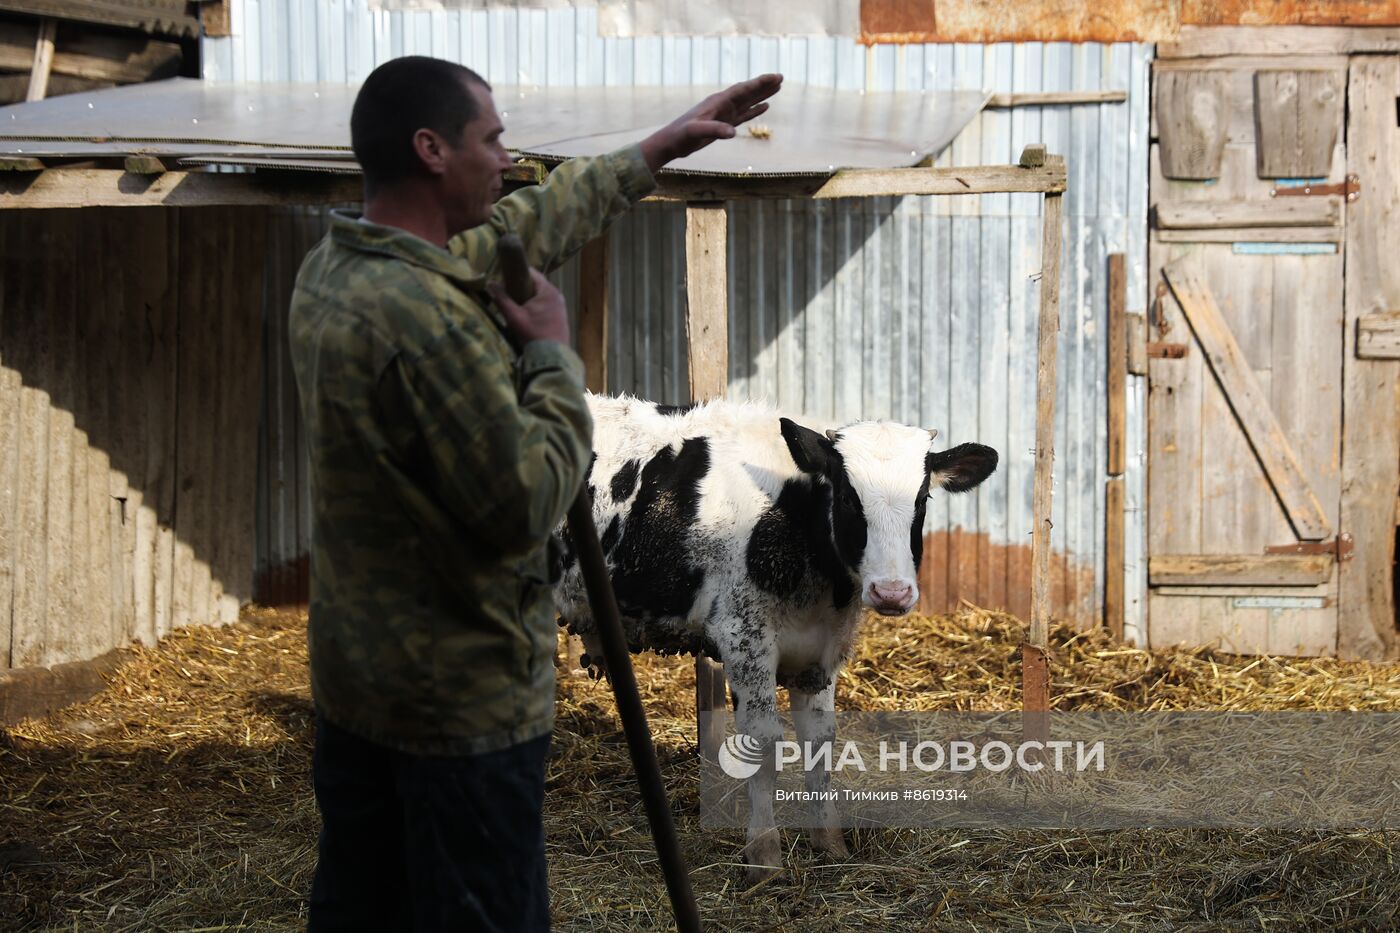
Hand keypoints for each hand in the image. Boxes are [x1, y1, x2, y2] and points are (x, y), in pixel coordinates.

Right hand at [488, 269, 569, 345]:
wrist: (552, 357)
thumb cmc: (533, 334)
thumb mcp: (514, 316)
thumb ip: (501, 299)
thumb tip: (489, 284)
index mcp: (548, 290)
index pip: (530, 273)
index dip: (516, 274)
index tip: (504, 280)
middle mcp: (557, 295)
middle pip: (535, 285)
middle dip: (521, 289)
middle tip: (508, 297)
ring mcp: (561, 306)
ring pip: (540, 296)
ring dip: (528, 300)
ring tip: (516, 308)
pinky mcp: (561, 316)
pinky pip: (546, 306)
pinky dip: (536, 308)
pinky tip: (528, 317)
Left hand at [639, 73, 782, 172]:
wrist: (672, 142)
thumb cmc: (681, 135)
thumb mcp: (696, 132)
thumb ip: (714, 130)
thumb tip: (733, 133)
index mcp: (718, 102)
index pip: (742, 89)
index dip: (759, 83)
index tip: (774, 77)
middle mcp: (723, 105)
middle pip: (748, 92)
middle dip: (764, 85)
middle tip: (781, 77)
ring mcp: (724, 114)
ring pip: (748, 101)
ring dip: (762, 94)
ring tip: (778, 88)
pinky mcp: (723, 124)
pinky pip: (743, 114)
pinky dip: (755, 110)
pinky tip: (765, 106)